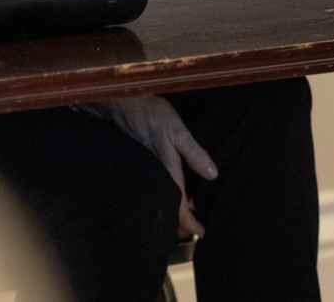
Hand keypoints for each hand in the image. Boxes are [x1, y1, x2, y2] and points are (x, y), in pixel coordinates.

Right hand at [83, 96, 216, 237]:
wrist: (120, 102)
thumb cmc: (150, 113)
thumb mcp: (178, 130)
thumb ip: (195, 153)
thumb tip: (213, 175)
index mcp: (165, 170)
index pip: (179, 206)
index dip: (190, 222)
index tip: (201, 232)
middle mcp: (152, 175)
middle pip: (166, 206)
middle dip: (180, 219)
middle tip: (193, 225)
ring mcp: (141, 169)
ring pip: (156, 196)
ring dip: (168, 206)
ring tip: (180, 210)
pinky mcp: (135, 161)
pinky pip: (149, 185)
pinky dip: (158, 192)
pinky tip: (162, 188)